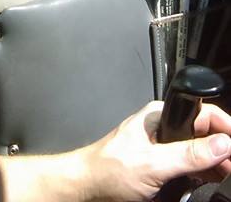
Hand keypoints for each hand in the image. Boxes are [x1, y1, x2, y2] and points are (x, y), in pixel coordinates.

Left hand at [79, 101, 230, 201]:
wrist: (86, 190)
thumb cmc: (107, 171)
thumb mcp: (153, 165)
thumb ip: (188, 154)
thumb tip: (221, 145)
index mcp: (160, 116)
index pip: (202, 113)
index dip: (224, 127)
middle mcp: (163, 129)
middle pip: (203, 134)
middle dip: (220, 150)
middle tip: (229, 167)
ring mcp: (162, 149)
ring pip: (198, 152)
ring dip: (211, 165)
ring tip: (218, 176)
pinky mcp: (161, 167)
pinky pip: (188, 168)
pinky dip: (199, 176)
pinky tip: (201, 183)